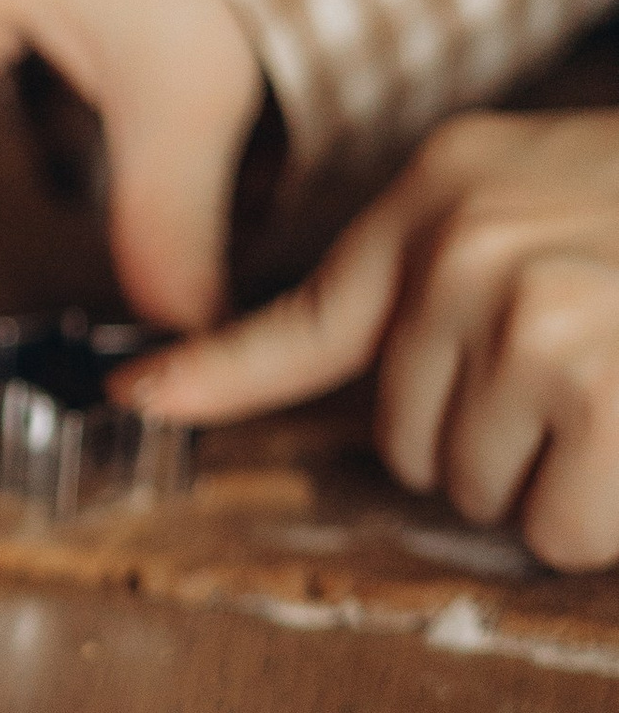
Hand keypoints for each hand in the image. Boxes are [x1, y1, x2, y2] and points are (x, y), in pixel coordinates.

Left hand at [123, 111, 618, 569]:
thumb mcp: (546, 198)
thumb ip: (459, 262)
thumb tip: (396, 373)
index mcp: (444, 186)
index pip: (308, 313)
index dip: (215, 370)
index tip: (140, 394)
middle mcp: (463, 242)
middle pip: (402, 438)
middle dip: (491, 442)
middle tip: (586, 378)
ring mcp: (522, 309)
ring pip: (474, 490)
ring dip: (551, 480)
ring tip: (616, 393)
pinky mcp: (588, 381)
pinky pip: (552, 526)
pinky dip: (598, 518)